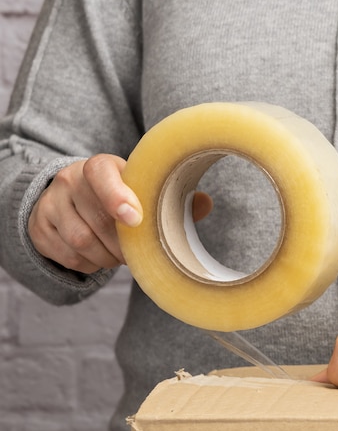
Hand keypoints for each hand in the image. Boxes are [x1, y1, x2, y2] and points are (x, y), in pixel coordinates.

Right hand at [28, 154, 211, 273]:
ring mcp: (50, 204)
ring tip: (119, 255)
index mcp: (100, 166)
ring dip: (107, 256)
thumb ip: (173, 199)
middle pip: (98, 219)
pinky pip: (68, 256)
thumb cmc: (119, 196)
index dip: (117, 196)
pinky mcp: (39, 228)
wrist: (70, 199)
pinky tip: (99, 257)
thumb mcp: (142, 190)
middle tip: (136, 252)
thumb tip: (206, 203)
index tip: (135, 219)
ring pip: (81, 241)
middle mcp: (69, 181)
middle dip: (123, 243)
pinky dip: (89, 264)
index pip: (100, 173)